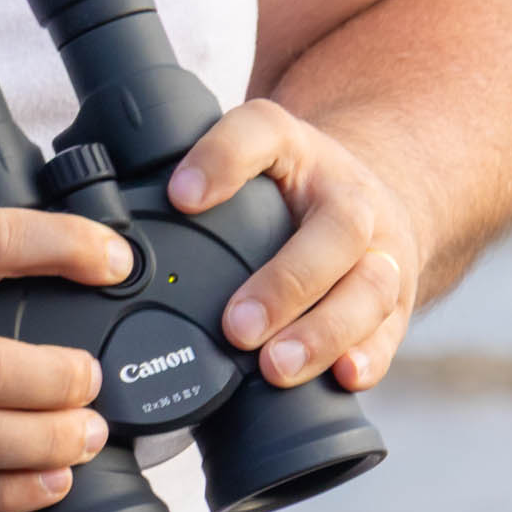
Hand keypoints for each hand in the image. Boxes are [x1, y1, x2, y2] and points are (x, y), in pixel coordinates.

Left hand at [167, 101, 422, 391]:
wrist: (371, 198)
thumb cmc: (287, 193)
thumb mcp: (247, 166)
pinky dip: (371, 355)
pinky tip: (345, 376)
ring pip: (370, 286)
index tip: (181, 197)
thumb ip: (194, 185)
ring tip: (277, 367)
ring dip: (324, 331)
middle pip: (336, 228)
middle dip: (286, 282)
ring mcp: (381, 249)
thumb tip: (111, 229)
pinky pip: (392, 329)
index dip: (222, 160)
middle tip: (235, 326)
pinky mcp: (400, 301)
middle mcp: (348, 195)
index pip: (261, 134)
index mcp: (296, 150)